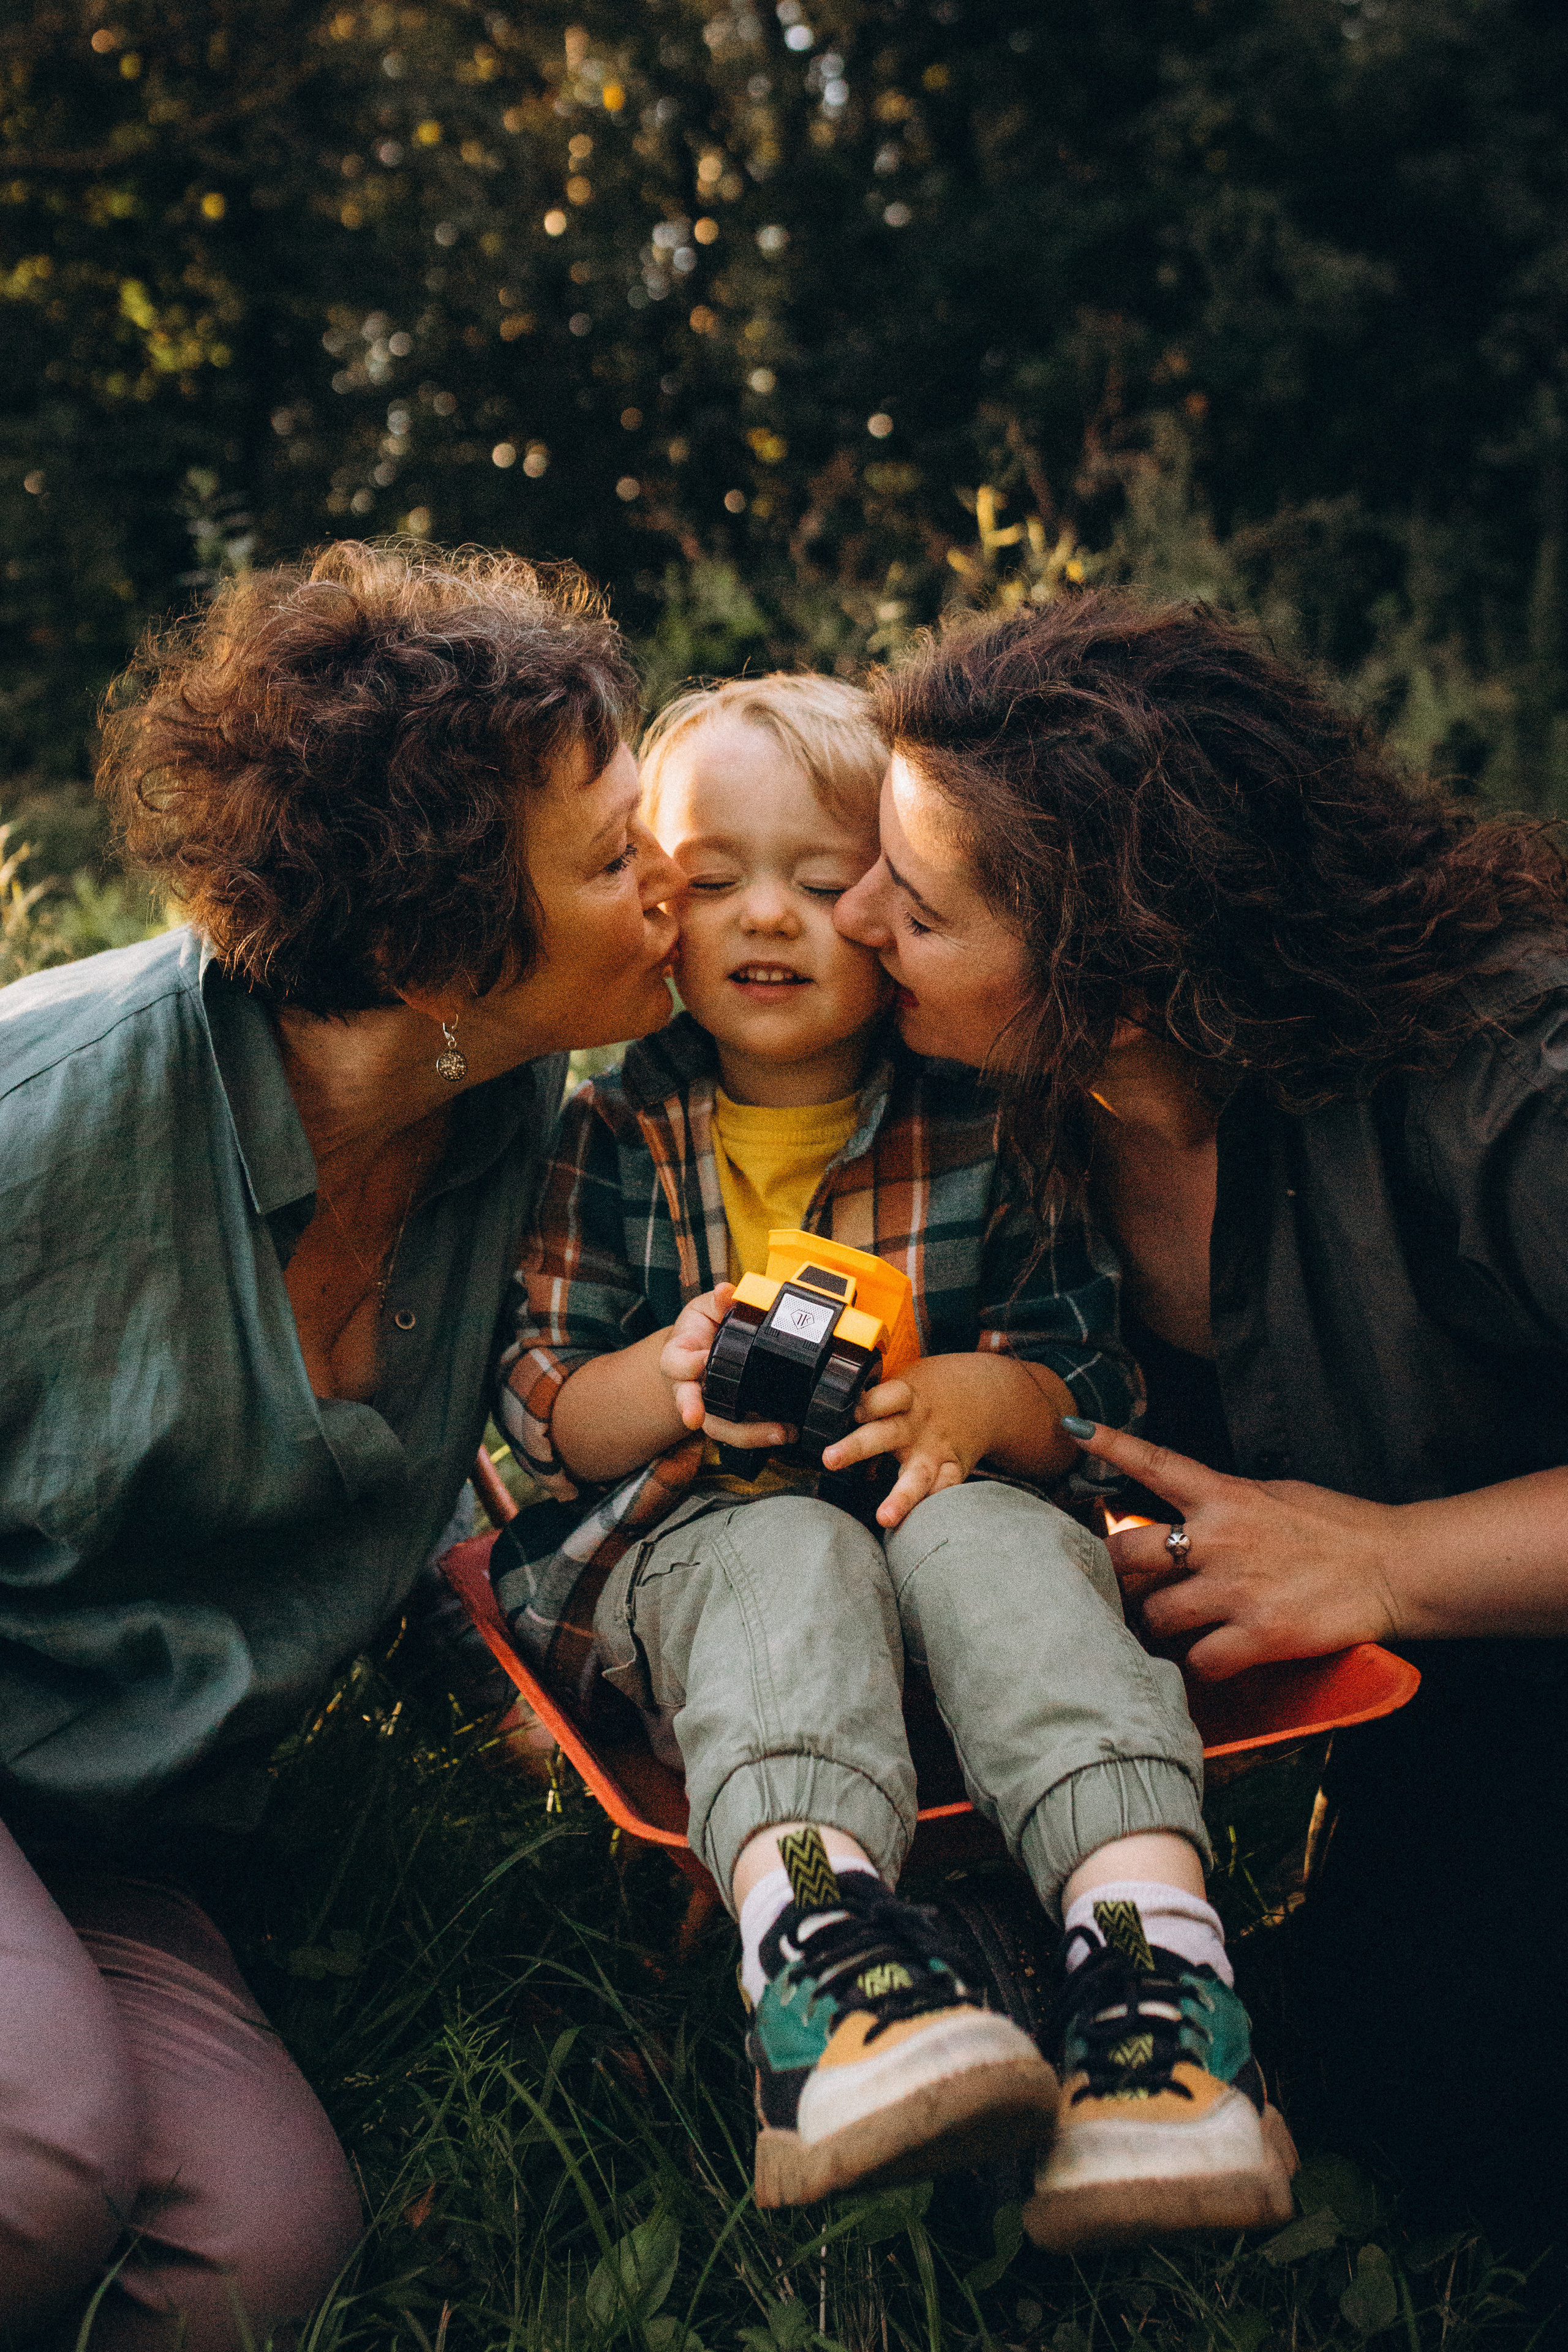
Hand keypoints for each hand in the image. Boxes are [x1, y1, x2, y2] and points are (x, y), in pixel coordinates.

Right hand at [657, 1285, 795, 1452]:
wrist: (701, 1352)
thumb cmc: (701, 1329)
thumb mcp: (705, 1309)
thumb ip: (716, 1302)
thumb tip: (726, 1291)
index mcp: (680, 1356)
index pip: (675, 1363)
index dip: (687, 1365)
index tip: (702, 1361)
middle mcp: (689, 1386)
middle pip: (688, 1404)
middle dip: (693, 1410)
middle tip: (695, 1419)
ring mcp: (708, 1406)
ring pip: (717, 1426)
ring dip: (746, 1433)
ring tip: (778, 1432)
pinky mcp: (729, 1417)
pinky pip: (741, 1432)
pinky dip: (762, 1435)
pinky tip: (787, 1431)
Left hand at [821, 1356, 1001, 1530]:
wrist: (985, 1394)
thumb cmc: (930, 1392)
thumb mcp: (904, 1384)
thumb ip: (874, 1404)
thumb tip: (827, 1422)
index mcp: (904, 1396)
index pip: (881, 1398)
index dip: (863, 1404)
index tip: (844, 1412)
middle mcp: (917, 1425)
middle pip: (885, 1434)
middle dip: (856, 1447)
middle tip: (829, 1459)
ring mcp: (936, 1450)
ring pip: (918, 1475)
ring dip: (901, 1497)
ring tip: (885, 1517)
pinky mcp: (953, 1469)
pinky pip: (945, 1490)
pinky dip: (933, 1505)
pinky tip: (919, 1525)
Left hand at [1063, 1421, 1405, 1678]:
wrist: (1393, 1568)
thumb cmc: (1336, 1530)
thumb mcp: (1274, 1496)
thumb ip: (1223, 1503)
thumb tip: (1183, 1511)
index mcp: (1225, 1496)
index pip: (1155, 1463)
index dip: (1109, 1445)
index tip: (1072, 1428)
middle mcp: (1221, 1539)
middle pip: (1128, 1555)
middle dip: (1117, 1576)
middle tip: (1122, 1591)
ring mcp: (1236, 1589)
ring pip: (1156, 1616)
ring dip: (1159, 1627)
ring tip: (1178, 1629)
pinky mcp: (1259, 1635)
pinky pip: (1200, 1661)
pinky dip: (1201, 1665)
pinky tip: (1216, 1658)